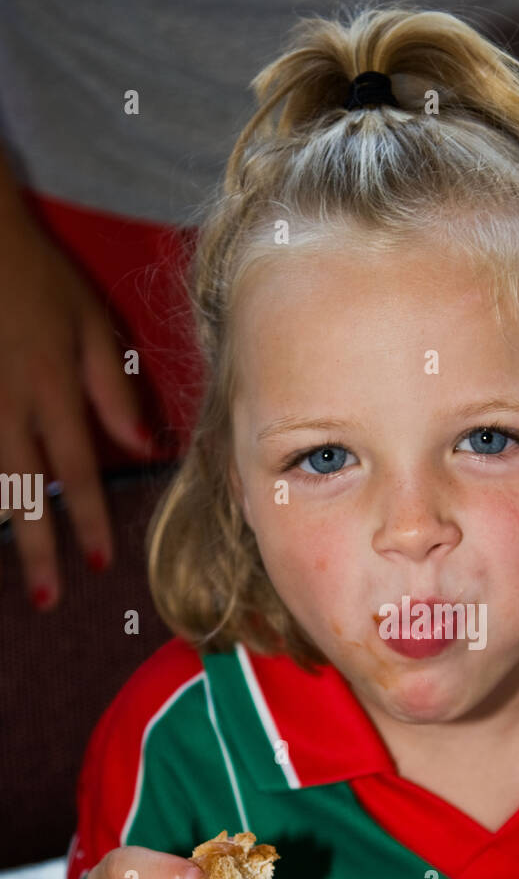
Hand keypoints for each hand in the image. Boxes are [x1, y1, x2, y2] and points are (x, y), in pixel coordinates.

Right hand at [0, 208, 155, 608]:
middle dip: (36, 548)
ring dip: (1, 524)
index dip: (88, 520)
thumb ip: (114, 390)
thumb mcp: (90, 325)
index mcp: (52, 391)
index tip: (98, 564)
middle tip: (45, 598)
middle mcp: (9, 407)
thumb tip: (145, 447)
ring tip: (11, 574)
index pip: (76, 470)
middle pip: (24, 491)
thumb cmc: (39, 280)